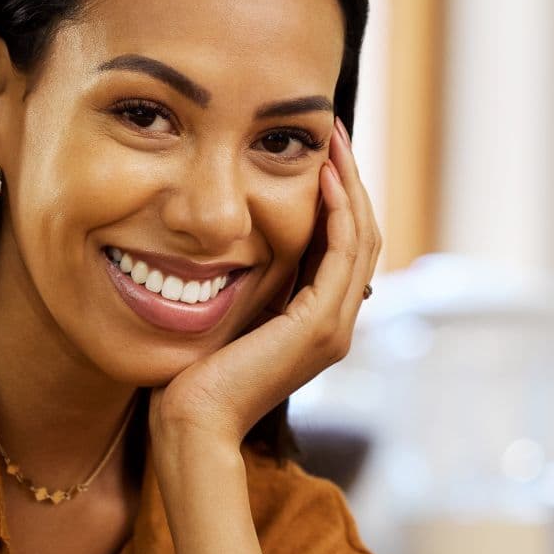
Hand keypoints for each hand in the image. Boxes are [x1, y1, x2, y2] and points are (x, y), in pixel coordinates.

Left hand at [150, 118, 381, 448]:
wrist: (190, 422)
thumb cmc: (190, 377)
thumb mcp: (223, 316)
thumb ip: (240, 286)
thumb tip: (224, 245)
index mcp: (316, 322)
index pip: (343, 245)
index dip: (337, 194)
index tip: (318, 150)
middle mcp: (335, 324)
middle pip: (363, 235)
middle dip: (350, 179)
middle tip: (333, 130)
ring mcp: (334, 328)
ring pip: (362, 238)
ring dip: (350, 184)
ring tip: (332, 140)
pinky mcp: (319, 328)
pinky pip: (343, 254)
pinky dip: (339, 212)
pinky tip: (324, 177)